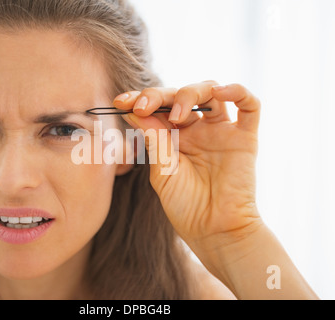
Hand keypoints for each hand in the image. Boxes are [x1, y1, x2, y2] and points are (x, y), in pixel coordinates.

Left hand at [114, 81, 261, 251]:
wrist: (213, 230)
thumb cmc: (184, 205)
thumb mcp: (161, 170)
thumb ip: (154, 139)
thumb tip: (133, 110)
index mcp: (174, 137)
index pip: (157, 108)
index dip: (139, 100)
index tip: (119, 101)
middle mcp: (197, 130)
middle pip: (180, 95)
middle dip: (158, 95)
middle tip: (142, 106)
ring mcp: (220, 132)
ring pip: (210, 92)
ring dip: (190, 93)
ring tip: (177, 116)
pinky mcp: (244, 138)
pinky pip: (249, 106)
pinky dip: (238, 91)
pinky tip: (221, 92)